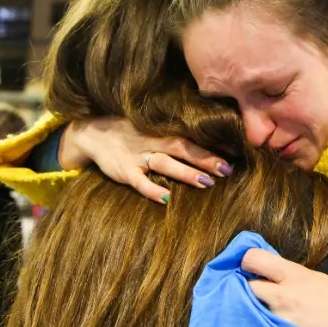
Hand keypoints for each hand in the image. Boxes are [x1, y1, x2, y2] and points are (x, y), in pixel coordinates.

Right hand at [60, 117, 232, 202]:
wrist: (91, 132)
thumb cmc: (127, 132)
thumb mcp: (149, 127)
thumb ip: (173, 136)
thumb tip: (206, 145)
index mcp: (160, 132)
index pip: (190, 136)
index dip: (212, 143)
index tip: (236, 150)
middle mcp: (151, 142)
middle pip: (182, 148)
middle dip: (205, 158)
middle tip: (227, 169)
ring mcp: (137, 157)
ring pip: (164, 164)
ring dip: (185, 172)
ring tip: (206, 182)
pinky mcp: (123, 172)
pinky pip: (138, 182)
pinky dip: (151, 189)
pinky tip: (166, 199)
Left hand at [242, 249, 327, 326]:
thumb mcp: (318, 280)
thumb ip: (290, 274)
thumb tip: (265, 271)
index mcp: (294, 276)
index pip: (254, 258)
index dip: (248, 262)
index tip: (249, 268)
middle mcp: (283, 297)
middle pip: (246, 286)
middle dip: (247, 288)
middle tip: (255, 294)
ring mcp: (278, 321)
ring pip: (247, 310)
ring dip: (251, 310)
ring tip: (263, 315)